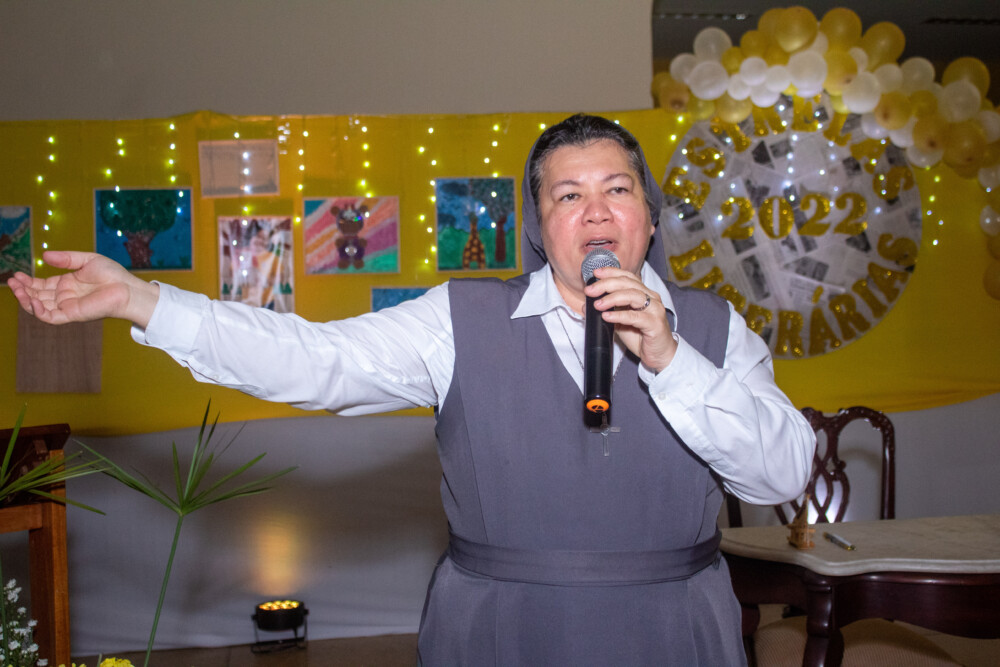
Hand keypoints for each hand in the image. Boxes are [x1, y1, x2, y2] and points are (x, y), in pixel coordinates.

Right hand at [6, 250, 159, 327]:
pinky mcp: (72, 315)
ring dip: (26, 299)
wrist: (127, 288)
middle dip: (22, 290)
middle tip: (12, 281)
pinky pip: (50, 317)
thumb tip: (44, 256)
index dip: (28, 282)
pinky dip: (38, 311)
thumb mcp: (86, 260)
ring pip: (39, 308)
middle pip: (37, 296)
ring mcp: (67, 307)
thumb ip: (65, 259)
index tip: (16, 275)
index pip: (41, 285)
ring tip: (17, 289)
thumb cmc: (112, 275)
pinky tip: (31, 300)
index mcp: (67, 285)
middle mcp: (65, 297)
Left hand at [584, 266, 676, 372]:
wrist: (659, 355)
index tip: (595, 273)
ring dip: (612, 298)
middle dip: (606, 285)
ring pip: (632, 296)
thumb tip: (586, 306)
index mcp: (643, 293)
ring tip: (597, 305)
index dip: (611, 272)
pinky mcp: (655, 324)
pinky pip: (635, 316)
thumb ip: (607, 312)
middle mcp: (651, 298)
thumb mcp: (620, 322)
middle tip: (590, 291)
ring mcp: (655, 309)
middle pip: (627, 283)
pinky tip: (607, 316)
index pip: (627, 276)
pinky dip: (619, 315)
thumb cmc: (641, 337)